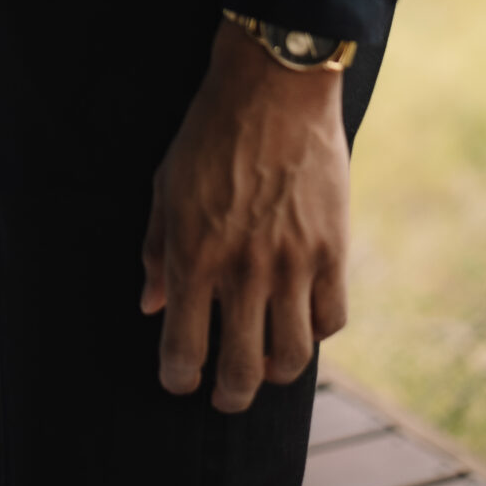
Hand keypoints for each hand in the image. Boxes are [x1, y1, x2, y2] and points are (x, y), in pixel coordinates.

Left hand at [141, 20, 350, 413]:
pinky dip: (315, 332)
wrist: (272, 88)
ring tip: (265, 367)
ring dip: (275, 374)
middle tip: (225, 397)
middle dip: (230, 396)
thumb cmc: (209, 133)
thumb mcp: (165, 186)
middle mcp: (244, 270)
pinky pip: (331, 319)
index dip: (179, 378)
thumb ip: (156, 250)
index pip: (184, 348)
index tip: (180, 381)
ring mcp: (293, 263)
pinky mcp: (333, 250)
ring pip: (292, 356)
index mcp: (194, 255)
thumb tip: (152, 306)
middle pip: (243, 370)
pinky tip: (301, 322)